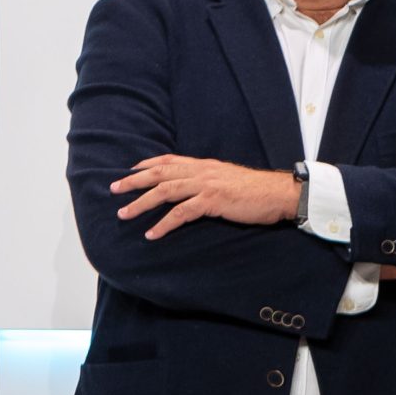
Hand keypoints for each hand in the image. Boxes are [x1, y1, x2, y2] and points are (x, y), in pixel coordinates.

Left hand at [114, 157, 301, 238]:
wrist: (281, 193)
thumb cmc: (259, 191)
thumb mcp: (230, 179)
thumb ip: (212, 180)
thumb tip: (198, 189)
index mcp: (206, 165)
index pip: (170, 160)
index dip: (147, 164)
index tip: (130, 170)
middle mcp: (203, 171)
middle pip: (160, 173)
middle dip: (133, 182)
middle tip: (114, 190)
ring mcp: (207, 185)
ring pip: (164, 192)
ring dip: (141, 203)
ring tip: (124, 214)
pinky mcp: (213, 201)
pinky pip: (180, 213)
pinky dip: (163, 224)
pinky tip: (152, 234)